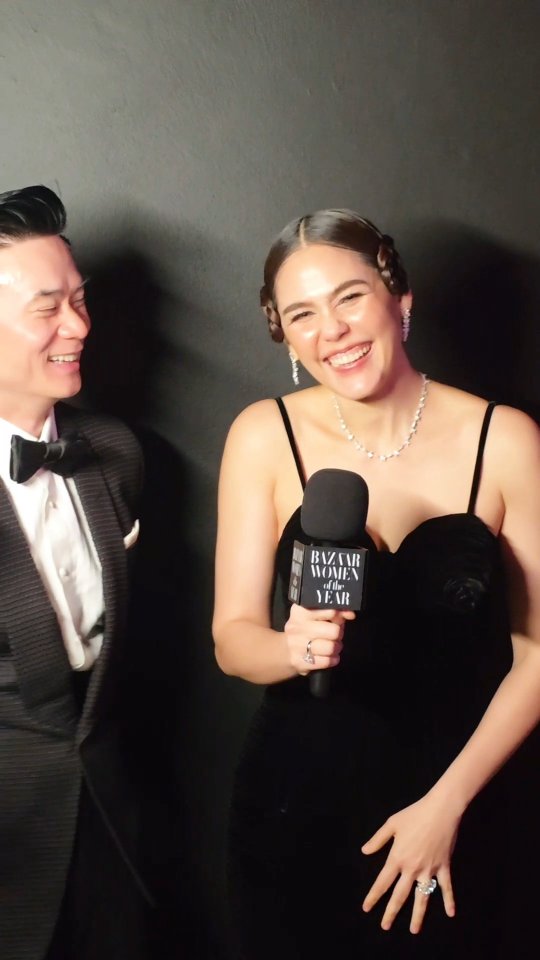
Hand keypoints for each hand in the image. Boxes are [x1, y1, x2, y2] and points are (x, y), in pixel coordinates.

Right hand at [284, 603, 355, 674]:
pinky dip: (332, 660)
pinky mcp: (300, 661)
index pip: (330, 611)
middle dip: (338, 634)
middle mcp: (297, 626)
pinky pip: (327, 662)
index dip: (339, 616)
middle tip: (334, 635)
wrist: (284, 651)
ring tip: (332, 646)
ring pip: (331, 647)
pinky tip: (329, 656)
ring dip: (336, 648)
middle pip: (334, 631)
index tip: (340, 619)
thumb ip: (334, 613)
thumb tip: (350, 614)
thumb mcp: (315, 616)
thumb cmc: (306, 629)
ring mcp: (297, 645)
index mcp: (301, 611)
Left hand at [361, 793, 460, 933]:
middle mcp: (412, 868)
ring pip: (422, 897)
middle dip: (391, 912)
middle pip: (400, 895)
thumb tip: (364, 851)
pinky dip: (449, 900)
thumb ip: (377, 839)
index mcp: (397, 858)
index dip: (374, 896)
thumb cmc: (414, 815)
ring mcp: (429, 869)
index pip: (382, 882)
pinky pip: (446, 887)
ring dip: (418, 915)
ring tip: (414, 930)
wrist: (440, 810)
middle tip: (385, 926)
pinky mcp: (443, 867)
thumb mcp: (391, 824)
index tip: (367, 908)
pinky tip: (451, 913)